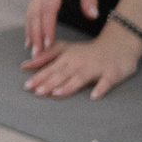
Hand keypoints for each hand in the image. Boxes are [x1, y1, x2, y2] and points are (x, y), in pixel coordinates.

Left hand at [21, 27, 141, 99]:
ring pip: (80, 78)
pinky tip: (93, 96)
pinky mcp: (112, 73)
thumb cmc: (87, 51)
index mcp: (67, 58)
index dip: (39, 77)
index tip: (27, 86)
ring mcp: (96, 68)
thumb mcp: (64, 49)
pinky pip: (106, 82)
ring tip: (57, 94)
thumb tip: (24, 66)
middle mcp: (80, 63)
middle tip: (38, 92)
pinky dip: (100, 88)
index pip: (50, 69)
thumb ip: (45, 57)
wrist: (117, 45)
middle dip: (50, 83)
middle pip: (63, 74)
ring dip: (69, 86)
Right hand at [25, 0, 100, 55]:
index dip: (47, 27)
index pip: (48, 8)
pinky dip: (31, 24)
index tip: (48, 43)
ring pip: (30, 12)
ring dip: (31, 31)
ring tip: (33, 50)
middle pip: (35, 13)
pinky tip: (32, 37)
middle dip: (36, 34)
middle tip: (38, 54)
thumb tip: (93, 15)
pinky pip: (31, 9)